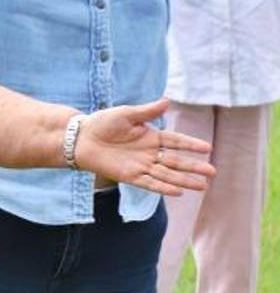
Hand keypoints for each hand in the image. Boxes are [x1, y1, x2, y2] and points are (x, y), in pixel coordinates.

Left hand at [75, 99, 215, 195]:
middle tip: (212, 172)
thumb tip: (167, 101)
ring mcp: (141, 165)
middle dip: (193, 166)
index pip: (176, 141)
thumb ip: (147, 111)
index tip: (208, 148)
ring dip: (184, 180)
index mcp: (150, 136)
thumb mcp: (126, 114)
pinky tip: (178, 191)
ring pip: (167, 175)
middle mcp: (149, 153)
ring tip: (202, 186)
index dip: (191, 145)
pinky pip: (150, 183)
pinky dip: (163, 187)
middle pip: (175, 161)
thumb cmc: (102, 122)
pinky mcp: (130, 176)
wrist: (80, 138)